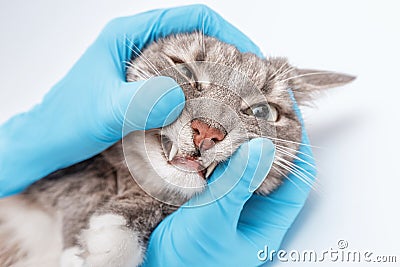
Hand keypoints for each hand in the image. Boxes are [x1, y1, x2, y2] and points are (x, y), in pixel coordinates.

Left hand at [0, 4, 261, 196]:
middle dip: (227, 55)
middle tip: (251, 80)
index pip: (189, 18)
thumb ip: (138, 103)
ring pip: (188, 63)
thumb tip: (179, 98)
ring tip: (238, 97)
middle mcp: (139, 45)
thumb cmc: (66, 123)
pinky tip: (209, 113)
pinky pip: (179, 84)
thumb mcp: (102, 111)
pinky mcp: (142, 87)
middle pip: (194, 38)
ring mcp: (141, 67)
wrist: (47, 142)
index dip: (225, 32)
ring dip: (215, 76)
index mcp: (129, 35)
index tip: (249, 54)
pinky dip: (198, 94)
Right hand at [142, 100, 314, 265]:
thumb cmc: (187, 264)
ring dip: (237, 136)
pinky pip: (216, 165)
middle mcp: (251, 207)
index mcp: (267, 221)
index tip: (290, 108)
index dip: (300, 142)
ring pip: (240, 161)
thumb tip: (262, 146)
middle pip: (269, 162)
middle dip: (266, 131)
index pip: (297, 176)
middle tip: (257, 98)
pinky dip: (213, 146)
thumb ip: (235, 187)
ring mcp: (228, 199)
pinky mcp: (206, 194)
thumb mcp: (215, 224)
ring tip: (232, 105)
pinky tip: (205, 129)